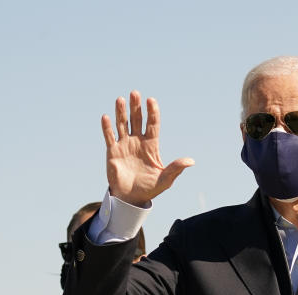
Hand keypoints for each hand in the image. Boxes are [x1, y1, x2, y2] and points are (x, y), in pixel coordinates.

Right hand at [101, 90, 193, 205]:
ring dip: (121, 112)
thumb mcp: (166, 179)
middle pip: (137, 119)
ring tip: (121, 99)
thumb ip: (176, 168)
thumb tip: (191, 161)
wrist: (131, 198)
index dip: (152, 112)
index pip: (152, 124)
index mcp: (151, 145)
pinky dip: (107, 127)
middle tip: (135, 93)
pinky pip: (110, 136)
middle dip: (136, 107)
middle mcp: (138, 141)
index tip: (151, 100)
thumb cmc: (150, 189)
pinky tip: (106, 117)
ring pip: (122, 124)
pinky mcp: (113, 151)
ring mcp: (125, 145)